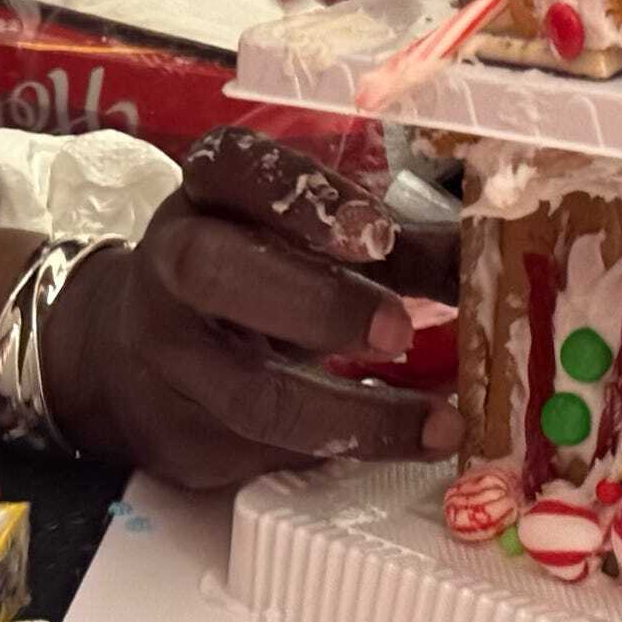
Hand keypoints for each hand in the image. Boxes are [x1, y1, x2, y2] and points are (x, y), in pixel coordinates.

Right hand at [41, 128, 463, 490]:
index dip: (302, 195)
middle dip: (315, 300)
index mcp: (208, 196)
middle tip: (401, 328)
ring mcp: (168, 361)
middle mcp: (170, 268)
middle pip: (214, 272)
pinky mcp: (182, 440)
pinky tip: (409, 446)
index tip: (375, 228)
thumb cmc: (251, 276)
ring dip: (354, 414)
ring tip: (438, 422)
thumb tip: (488, 259)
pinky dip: (348, 452)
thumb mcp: (307, 243)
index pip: (233, 167)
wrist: (133, 359)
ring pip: (246, 392)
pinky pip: (267, 454)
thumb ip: (393, 246)